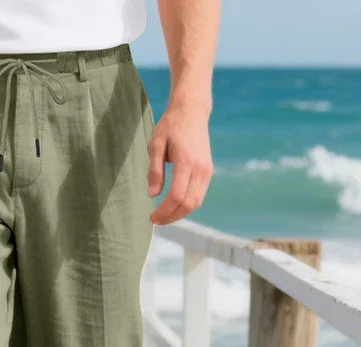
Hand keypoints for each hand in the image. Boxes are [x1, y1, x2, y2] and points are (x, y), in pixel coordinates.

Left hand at [148, 101, 213, 225]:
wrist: (192, 111)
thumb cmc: (170, 126)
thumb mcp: (156, 144)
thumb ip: (154, 170)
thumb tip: (153, 195)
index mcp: (186, 161)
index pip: (177, 196)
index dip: (164, 211)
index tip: (152, 217)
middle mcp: (200, 168)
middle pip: (188, 204)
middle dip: (171, 217)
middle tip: (156, 221)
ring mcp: (207, 171)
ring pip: (196, 203)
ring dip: (179, 214)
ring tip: (163, 217)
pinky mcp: (208, 172)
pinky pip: (199, 195)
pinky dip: (186, 206)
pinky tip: (173, 207)